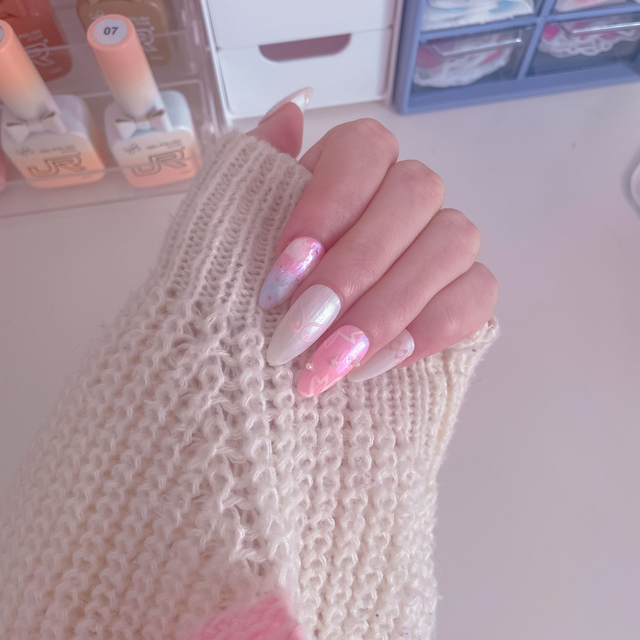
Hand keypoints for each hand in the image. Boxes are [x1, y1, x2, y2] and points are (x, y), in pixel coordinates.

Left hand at [250, 90, 497, 396]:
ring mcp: (442, 242)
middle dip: (355, 268)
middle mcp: (404, 195)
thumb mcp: (227, 230)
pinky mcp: (465, 293)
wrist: (258, 356)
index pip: (365, 149)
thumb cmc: (243, 288)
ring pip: (453, 242)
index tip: (283, 272)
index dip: (329, 204)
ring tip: (333, 361)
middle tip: (301, 330)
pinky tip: (376, 364)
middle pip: (414, 194)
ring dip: (388, 307)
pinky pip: (476, 297)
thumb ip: (255, 169)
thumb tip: (291, 111)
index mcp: (350, 168)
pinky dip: (429, 331)